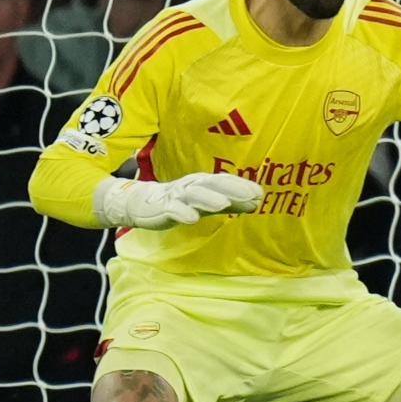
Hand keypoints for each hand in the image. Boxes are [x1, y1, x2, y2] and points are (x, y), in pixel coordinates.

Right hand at [92, 172, 264, 229]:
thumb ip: (231, 202)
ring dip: (209, 199)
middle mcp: (191, 186)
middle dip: (232, 189)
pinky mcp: (161, 207)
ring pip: (193, 195)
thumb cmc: (180, 202)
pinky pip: (172, 209)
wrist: (140, 203)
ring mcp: (175, 196)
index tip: (260, 194)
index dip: (242, 186)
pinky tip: (192, 219)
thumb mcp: (207, 202)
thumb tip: (257, 202)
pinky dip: (182, 213)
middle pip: (213, 185)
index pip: (224, 182)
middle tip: (251, 196)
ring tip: (224, 205)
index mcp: (203, 183)